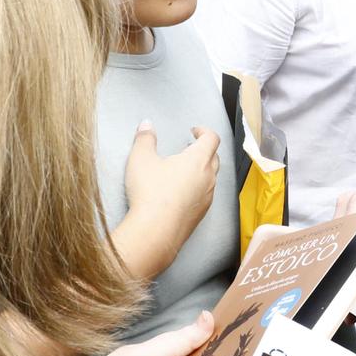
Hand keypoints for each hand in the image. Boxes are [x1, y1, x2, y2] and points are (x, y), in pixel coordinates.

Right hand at [122, 121, 220, 253]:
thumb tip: (146, 125)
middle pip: (215, 158)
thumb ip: (144, 139)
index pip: (212, 138)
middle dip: (204, 150)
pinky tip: (181, 193)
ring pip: (211, 178)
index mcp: (198, 159)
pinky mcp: (201, 214)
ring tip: (184, 171)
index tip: (194, 131)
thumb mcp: (141, 159)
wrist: (156, 231)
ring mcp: (207, 197)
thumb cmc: (150, 192)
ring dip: (202, 170)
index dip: (204, 131)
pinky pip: (205, 196)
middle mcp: (208, 177)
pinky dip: (198, 189)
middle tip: (189, 149)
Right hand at [336, 168, 355, 271]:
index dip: (345, 261)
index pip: (344, 239)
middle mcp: (351, 200)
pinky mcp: (353, 210)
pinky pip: (347, 233)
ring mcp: (350, 204)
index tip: (349, 281)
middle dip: (346, 259)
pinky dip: (355, 246)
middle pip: (338, 239)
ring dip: (351, 253)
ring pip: (341, 238)